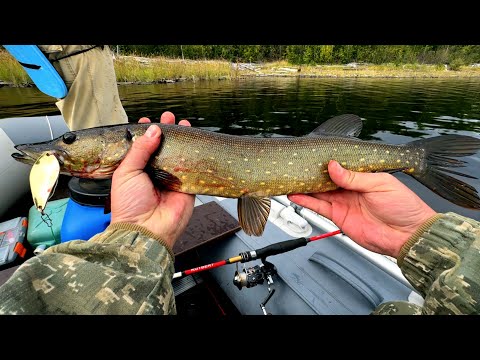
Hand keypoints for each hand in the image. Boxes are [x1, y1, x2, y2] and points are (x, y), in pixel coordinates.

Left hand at [111, 111, 194, 250]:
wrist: (146, 228)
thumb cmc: (129, 205)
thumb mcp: (127, 171)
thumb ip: (140, 149)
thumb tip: (154, 130)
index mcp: (137, 170)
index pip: (143, 147)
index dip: (148, 133)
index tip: (150, 121)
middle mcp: (155, 173)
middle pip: (164, 148)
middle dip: (167, 132)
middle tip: (169, 117)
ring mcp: (172, 179)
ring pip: (179, 155)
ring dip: (182, 139)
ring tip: (183, 124)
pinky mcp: (187, 186)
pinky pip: (193, 168)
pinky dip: (194, 155)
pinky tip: (195, 141)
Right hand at [288, 160, 436, 257]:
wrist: (407, 236)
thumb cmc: (404, 207)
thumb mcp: (380, 184)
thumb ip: (354, 177)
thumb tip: (334, 166)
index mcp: (363, 177)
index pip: (341, 167)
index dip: (327, 162)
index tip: (314, 156)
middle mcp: (351, 189)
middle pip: (326, 179)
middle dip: (312, 173)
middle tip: (298, 166)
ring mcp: (344, 203)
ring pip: (319, 192)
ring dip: (305, 187)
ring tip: (291, 179)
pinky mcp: (339, 217)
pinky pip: (319, 207)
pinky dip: (306, 201)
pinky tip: (296, 195)